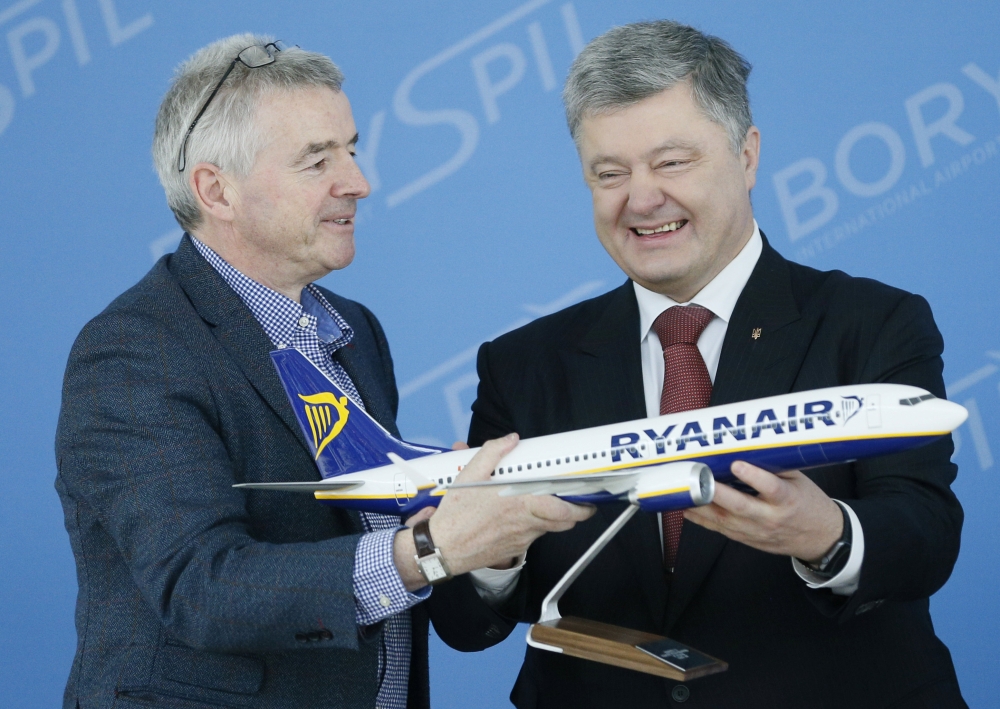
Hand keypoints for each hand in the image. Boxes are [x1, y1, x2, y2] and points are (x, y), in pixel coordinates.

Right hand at [394, 434, 593, 589]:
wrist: (442, 549)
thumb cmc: (456, 515)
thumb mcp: (470, 475)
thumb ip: (493, 453)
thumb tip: (511, 439)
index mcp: (520, 504)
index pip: (564, 510)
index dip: (582, 506)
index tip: (589, 497)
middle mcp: (526, 525)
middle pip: (564, 523)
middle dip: (575, 513)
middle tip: (577, 501)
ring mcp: (521, 541)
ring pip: (548, 529)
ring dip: (553, 518)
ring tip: (546, 504)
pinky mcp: (513, 551)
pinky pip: (531, 537)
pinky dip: (533, 526)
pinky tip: (519, 516)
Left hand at [683, 461, 842, 562]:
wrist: (820, 539)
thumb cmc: (809, 506)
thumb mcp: (800, 481)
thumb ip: (775, 467)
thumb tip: (750, 446)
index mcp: (788, 500)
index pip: (771, 488)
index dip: (754, 477)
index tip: (738, 464)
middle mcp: (770, 518)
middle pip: (740, 506)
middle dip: (715, 492)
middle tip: (698, 478)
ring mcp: (756, 531)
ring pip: (723, 519)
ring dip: (701, 505)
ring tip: (684, 490)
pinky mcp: (746, 539)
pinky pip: (719, 529)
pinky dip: (701, 518)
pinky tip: (686, 507)